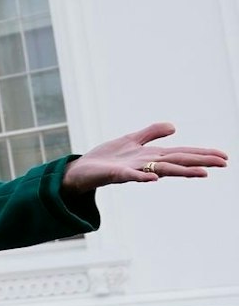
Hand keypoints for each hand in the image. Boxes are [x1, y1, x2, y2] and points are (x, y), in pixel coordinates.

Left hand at [62, 123, 227, 193]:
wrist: (81, 170)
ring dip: (181, 171)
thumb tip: (175, 127)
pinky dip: (142, 177)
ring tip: (202, 173)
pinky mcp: (115, 174)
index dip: (202, 154)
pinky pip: (130, 176)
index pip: (182, 154)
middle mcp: (146, 164)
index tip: (224, 157)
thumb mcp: (131, 140)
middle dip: (200, 162)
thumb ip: (152, 133)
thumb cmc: (106, 158)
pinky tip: (154, 179)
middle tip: (224, 164)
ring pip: (160, 170)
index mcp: (151, 156)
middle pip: (177, 161)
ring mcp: (132, 170)